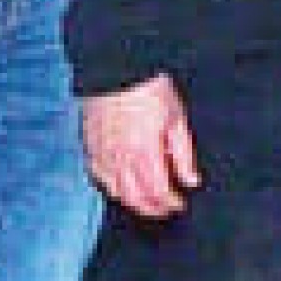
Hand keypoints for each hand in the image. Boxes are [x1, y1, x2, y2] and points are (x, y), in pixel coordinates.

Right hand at [81, 76, 198, 218]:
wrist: (115, 69)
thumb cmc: (149, 90)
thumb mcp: (176, 118)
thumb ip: (183, 154)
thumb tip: (190, 182)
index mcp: (144, 152)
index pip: (158, 191)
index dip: (170, 203)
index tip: (180, 205)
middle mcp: (120, 158)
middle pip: (136, 198)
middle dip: (153, 209)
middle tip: (166, 210)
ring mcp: (102, 154)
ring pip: (116, 192)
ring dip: (133, 203)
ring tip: (147, 204)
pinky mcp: (89, 147)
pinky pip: (98, 177)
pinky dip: (111, 188)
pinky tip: (121, 189)